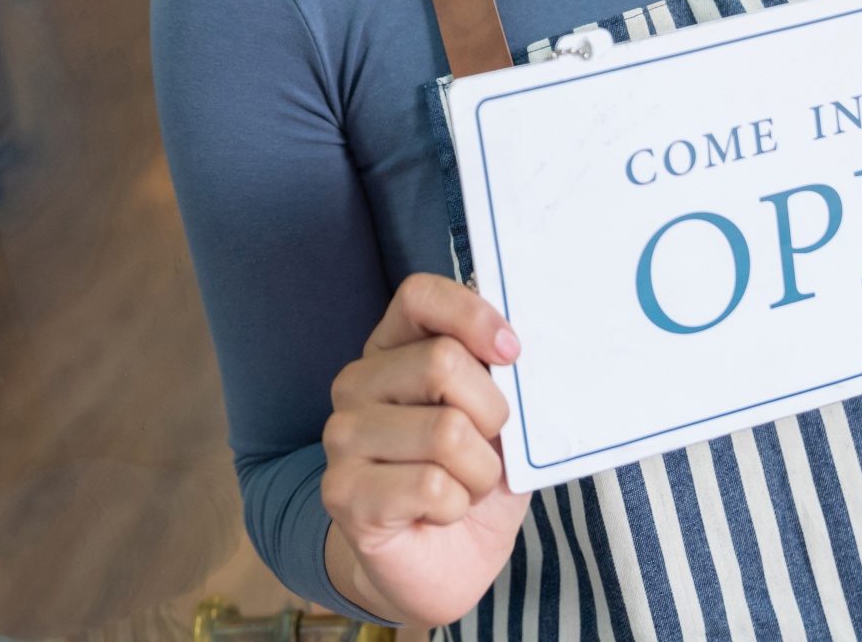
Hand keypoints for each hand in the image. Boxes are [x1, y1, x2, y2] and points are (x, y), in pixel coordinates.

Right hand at [321, 274, 528, 628]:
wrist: (439, 565)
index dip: (472, 314)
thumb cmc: (469, 479)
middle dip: (492, 415)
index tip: (512, 352)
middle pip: (443, 362)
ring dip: (479, 471)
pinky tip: (441, 513)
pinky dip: (458, 505)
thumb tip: (518, 348)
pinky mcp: (343, 492)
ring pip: (446, 430)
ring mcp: (343, 438)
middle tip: (488, 448)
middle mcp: (357, 384)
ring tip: (464, 486)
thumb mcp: (497, 420)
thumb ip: (500, 378)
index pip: (420, 296)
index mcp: (393, 349)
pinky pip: (432, 485)